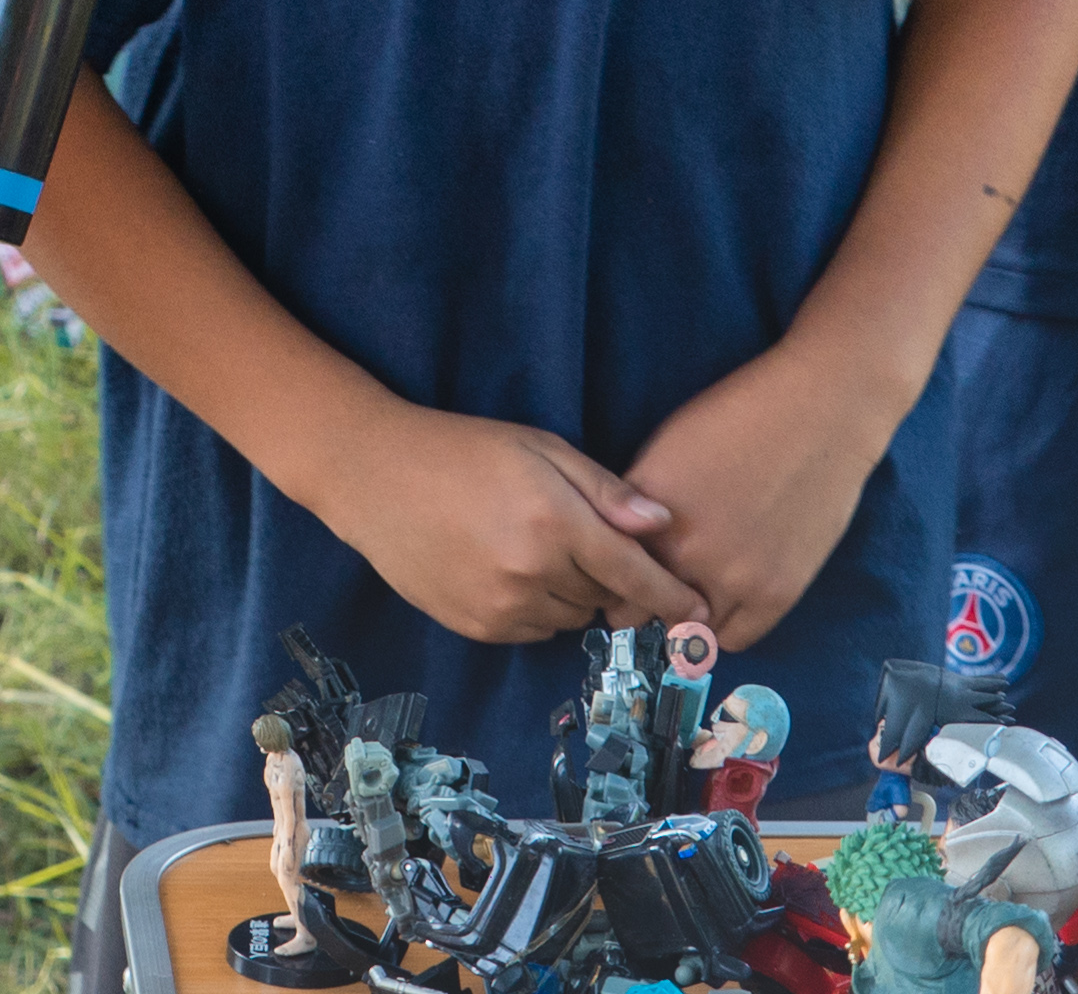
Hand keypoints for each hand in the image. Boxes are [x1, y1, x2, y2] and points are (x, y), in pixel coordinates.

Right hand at [305, 400, 700, 643]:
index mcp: (555, 523)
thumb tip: (664, 524)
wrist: (376, 477)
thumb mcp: (541, 449)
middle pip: (604, 598)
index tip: (701, 611)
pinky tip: (508, 566)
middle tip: (579, 539)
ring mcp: (500, 607)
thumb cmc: (465, 450)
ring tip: (537, 547)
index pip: (633, 574)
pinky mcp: (476, 626)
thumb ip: (605, 491)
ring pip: (569, 617)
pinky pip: (532, 628)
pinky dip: (536, 606)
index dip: (672, 596)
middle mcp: (532, 573)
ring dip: (571, 593)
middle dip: (608, 577)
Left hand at [624, 347, 902, 643]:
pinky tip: (725, 599)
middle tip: (650, 591)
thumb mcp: (663, 452)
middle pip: (636, 612)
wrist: (819, 413)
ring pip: (685, 632)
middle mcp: (681, 552)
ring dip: (683, 619)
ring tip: (693, 592)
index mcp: (642, 513)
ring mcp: (731, 577)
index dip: (607, 576)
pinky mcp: (776, 593)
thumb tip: (623, 547)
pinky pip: (733, 638)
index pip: (603, 575)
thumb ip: (636, 508)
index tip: (616, 575)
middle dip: (638, 603)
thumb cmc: (738, 416)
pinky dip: (723, 624)